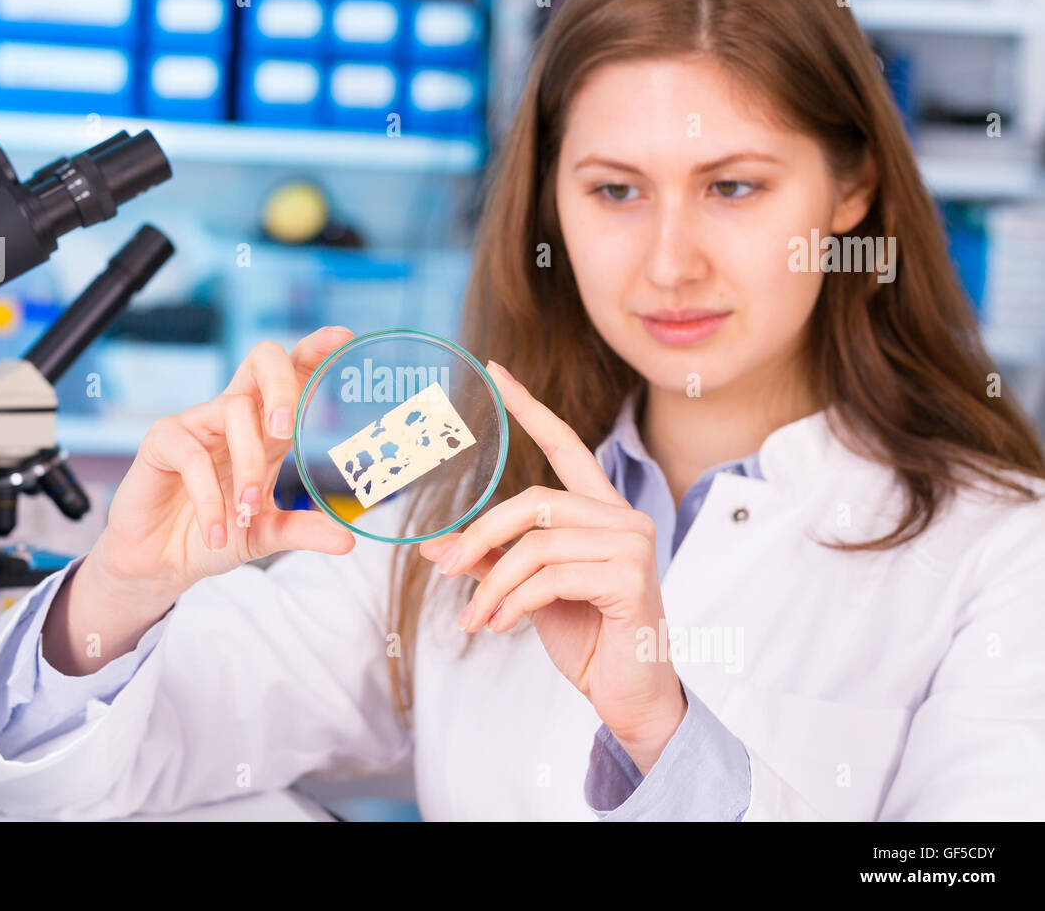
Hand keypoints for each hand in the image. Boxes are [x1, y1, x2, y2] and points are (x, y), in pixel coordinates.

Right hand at [83, 326, 357, 611]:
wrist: (162, 563)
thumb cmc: (217, 535)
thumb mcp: (268, 536)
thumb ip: (304, 531)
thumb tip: (348, 539)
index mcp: (265, 427)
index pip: (292, 374)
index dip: (314, 351)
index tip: (342, 337)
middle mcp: (233, 415)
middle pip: (262, 360)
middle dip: (282, 384)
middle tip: (287, 431)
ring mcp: (197, 423)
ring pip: (234, 411)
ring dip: (247, 466)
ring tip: (248, 512)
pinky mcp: (162, 441)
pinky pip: (193, 456)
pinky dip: (210, 500)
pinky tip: (216, 533)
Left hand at [419, 361, 685, 773]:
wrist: (627, 696)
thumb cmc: (585, 638)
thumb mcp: (526, 593)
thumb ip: (489, 562)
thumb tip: (434, 544)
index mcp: (600, 511)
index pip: (566, 445)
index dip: (530, 408)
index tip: (495, 371)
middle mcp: (623, 518)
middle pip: (535, 501)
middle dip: (481, 535)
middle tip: (443, 570)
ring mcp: (633, 545)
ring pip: (537, 545)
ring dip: (492, 586)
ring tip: (475, 619)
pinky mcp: (631, 579)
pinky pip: (551, 578)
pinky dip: (514, 604)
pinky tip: (502, 627)